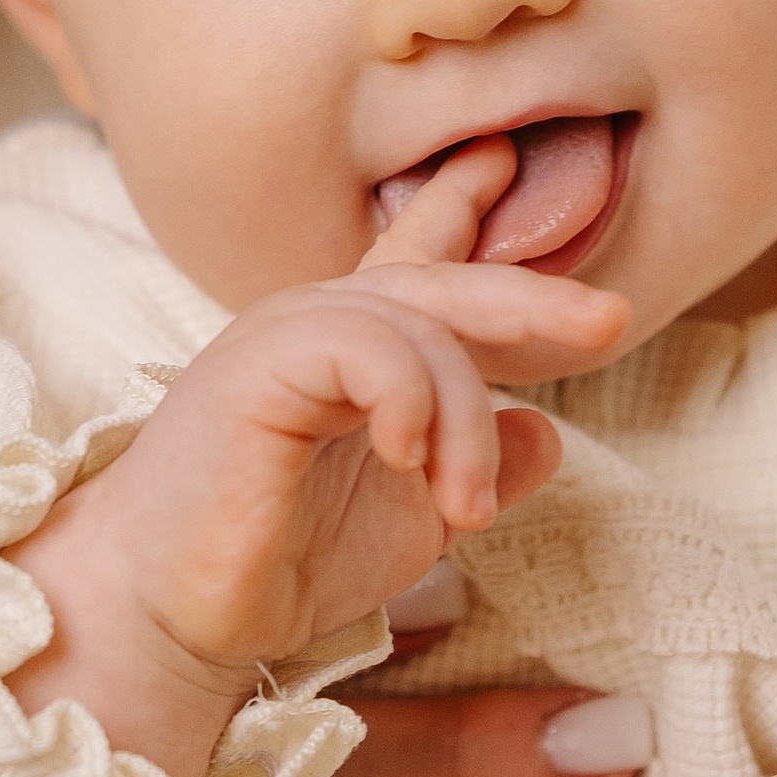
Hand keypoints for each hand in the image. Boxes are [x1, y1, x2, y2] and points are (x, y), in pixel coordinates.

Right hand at [7, 183, 623, 776]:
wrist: (168, 615)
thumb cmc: (271, 563)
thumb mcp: (404, 520)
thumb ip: (470, 468)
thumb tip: (546, 433)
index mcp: (351, 350)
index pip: (418, 257)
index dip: (468, 207)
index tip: (507, 160)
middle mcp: (318, 325)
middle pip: (443, 278)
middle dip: (532, 295)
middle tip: (608, 318)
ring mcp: (286, 337)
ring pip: (420, 326)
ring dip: (464, 422)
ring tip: (465, 509)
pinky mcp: (259, 368)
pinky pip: (369, 350)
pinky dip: (414, 404)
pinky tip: (412, 463)